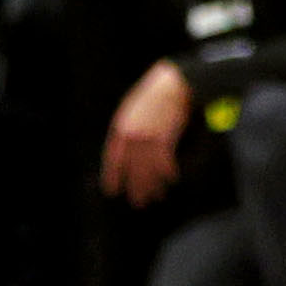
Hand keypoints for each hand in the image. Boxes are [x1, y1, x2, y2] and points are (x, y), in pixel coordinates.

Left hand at [100, 60, 195, 200]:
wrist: (173, 83)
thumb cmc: (155, 94)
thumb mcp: (132, 108)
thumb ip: (127, 128)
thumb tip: (127, 150)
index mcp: (121, 127)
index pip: (112, 159)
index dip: (112, 177)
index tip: (112, 191)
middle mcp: (132, 135)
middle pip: (131, 169)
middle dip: (136, 188)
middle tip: (139, 202)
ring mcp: (147, 137)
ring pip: (148, 169)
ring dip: (154, 185)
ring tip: (157, 195)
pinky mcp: (164, 138)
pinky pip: (165, 162)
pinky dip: (169, 172)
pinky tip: (172, 178)